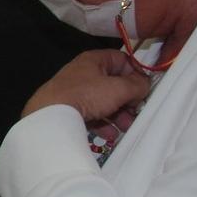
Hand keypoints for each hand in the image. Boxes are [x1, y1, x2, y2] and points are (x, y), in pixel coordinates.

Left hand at [24, 49, 152, 136]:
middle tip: (137, 113)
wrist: (50, 116)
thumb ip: (136, 85)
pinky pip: (92, 115)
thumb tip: (145, 84)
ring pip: (104, 102)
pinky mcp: (69, 109)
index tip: (145, 89)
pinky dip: (103, 123)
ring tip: (126, 127)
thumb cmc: (87, 95)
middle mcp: (84, 73)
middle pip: (114, 84)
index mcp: (95, 60)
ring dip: (118, 115)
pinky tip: (110, 135)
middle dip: (128, 100)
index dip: (136, 74)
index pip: (122, 61)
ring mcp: (75, 92)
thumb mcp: (118, 88)